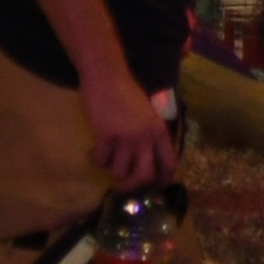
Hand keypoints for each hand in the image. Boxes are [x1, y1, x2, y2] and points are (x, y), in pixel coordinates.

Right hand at [83, 67, 178, 187]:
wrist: (106, 76)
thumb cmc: (126, 93)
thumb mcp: (147, 114)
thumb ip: (150, 135)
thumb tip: (148, 158)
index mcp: (159, 131)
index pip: (169, 163)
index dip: (162, 181)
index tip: (153, 187)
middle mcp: (146, 137)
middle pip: (144, 176)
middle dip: (133, 185)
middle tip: (123, 185)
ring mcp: (126, 137)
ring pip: (119, 172)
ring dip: (111, 171)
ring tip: (106, 161)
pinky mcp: (106, 136)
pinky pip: (101, 161)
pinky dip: (96, 160)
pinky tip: (94, 153)